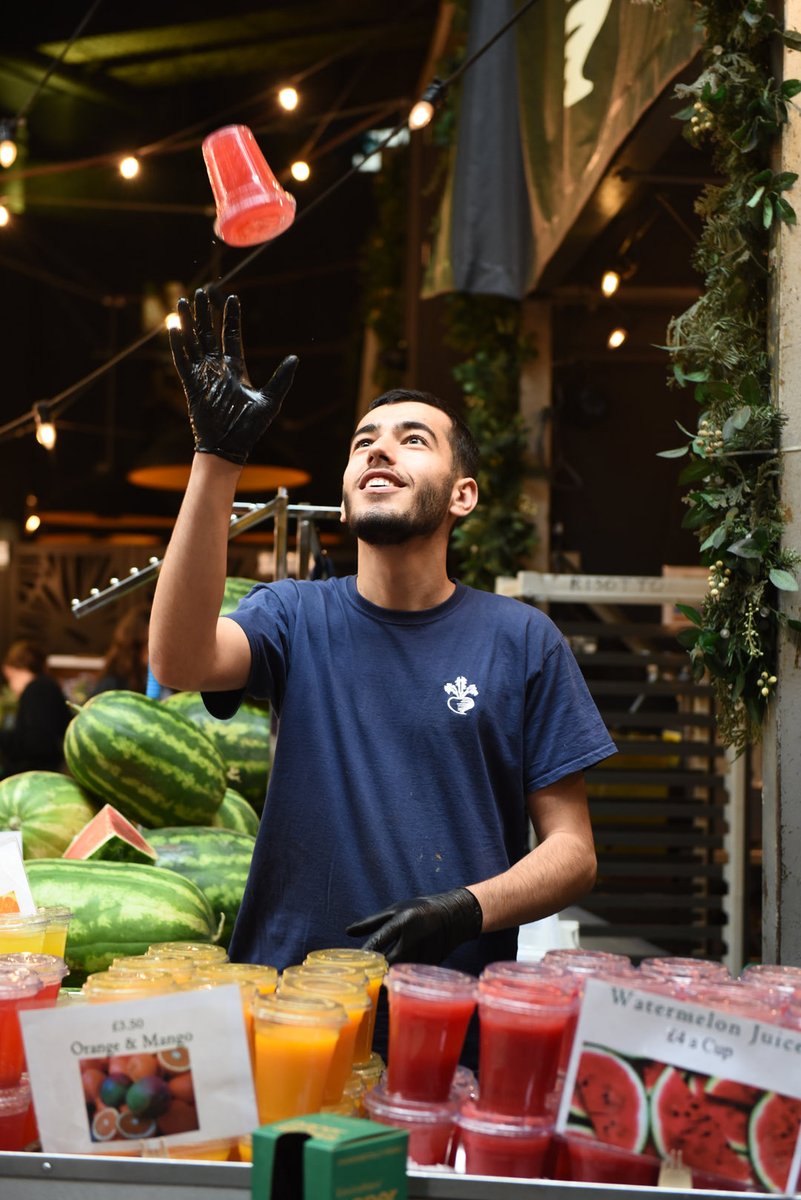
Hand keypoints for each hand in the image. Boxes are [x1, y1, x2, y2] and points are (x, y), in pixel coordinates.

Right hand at [169, 287, 297, 464]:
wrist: (230, 446)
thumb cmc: (249, 427)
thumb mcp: (270, 400)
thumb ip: (281, 378)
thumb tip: (295, 358)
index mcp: (235, 368)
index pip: (231, 336)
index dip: (231, 317)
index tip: (232, 298)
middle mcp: (217, 368)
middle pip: (208, 333)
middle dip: (205, 313)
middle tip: (201, 292)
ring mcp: (203, 375)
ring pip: (193, 342)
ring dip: (188, 322)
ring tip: (183, 301)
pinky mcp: (192, 386)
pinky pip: (182, 362)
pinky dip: (178, 345)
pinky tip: (174, 328)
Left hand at [346, 887, 482, 965]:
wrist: (454, 915)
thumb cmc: (420, 910)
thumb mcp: (395, 910)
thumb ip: (371, 922)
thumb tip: (347, 932)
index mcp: (403, 921)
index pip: (379, 940)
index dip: (366, 953)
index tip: (356, 962)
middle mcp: (414, 938)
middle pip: (389, 960)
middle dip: (377, 968)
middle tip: (365, 973)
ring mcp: (424, 951)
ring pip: (401, 969)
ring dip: (389, 974)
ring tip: (377, 977)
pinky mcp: (432, 962)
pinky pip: (412, 972)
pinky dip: (403, 975)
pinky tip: (395, 977)